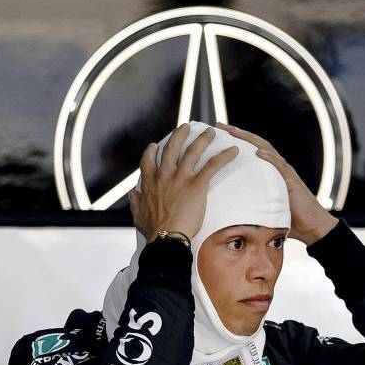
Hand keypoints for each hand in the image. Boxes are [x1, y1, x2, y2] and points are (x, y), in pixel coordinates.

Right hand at [128, 124, 238, 241]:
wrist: (166, 238)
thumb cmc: (153, 231)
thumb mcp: (138, 214)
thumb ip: (135, 202)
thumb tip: (131, 194)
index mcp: (150, 182)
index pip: (148, 160)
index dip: (152, 150)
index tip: (156, 145)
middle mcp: (164, 175)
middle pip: (172, 148)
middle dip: (180, 135)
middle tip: (186, 127)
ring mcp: (181, 178)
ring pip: (192, 151)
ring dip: (203, 139)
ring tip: (210, 132)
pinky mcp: (197, 185)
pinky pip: (212, 166)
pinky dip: (224, 157)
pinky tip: (233, 151)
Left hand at [215, 122, 337, 245]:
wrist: (311, 226)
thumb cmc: (289, 219)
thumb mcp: (265, 207)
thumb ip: (251, 201)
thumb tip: (231, 208)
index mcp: (270, 172)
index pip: (251, 151)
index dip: (235, 141)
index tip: (218, 134)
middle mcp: (277, 167)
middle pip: (256, 144)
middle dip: (237, 134)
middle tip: (219, 125)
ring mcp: (285, 172)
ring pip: (267, 150)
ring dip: (249, 140)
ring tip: (233, 132)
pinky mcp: (292, 181)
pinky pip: (280, 166)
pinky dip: (270, 158)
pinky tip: (258, 151)